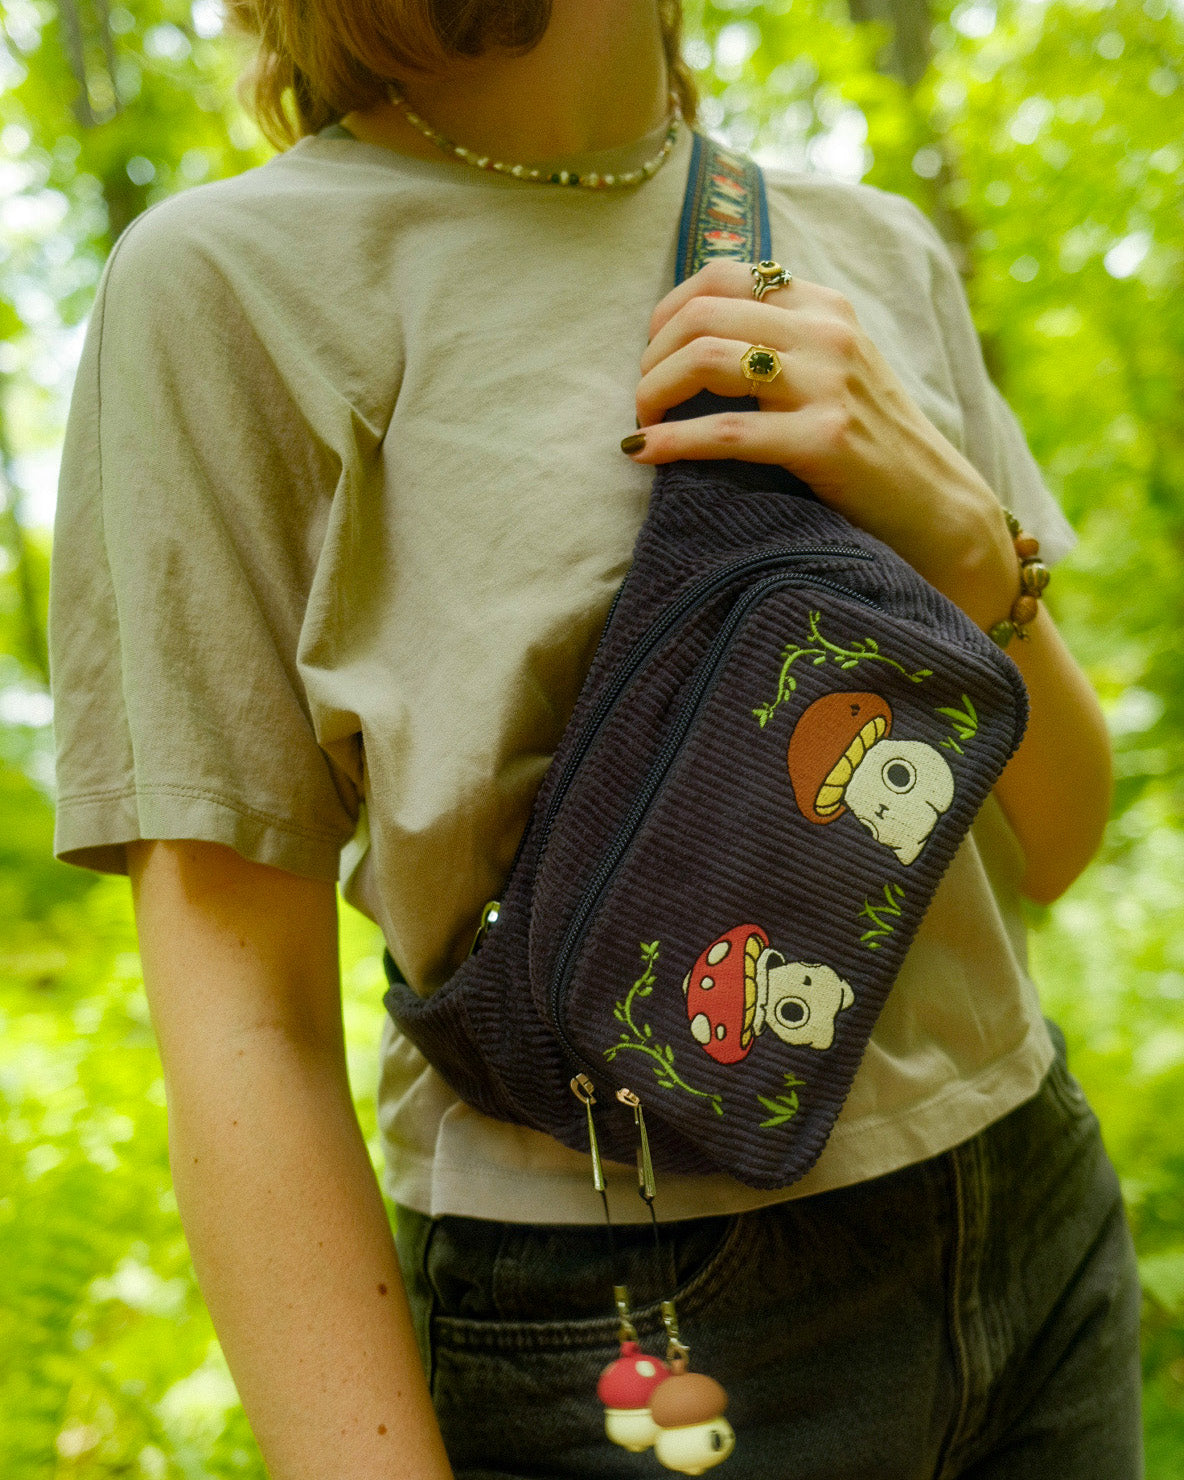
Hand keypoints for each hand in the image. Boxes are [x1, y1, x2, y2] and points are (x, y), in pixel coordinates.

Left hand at [626, 260, 1015, 624]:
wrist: (936, 506)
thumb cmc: (871, 446)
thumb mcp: (832, 372)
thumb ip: (780, 343)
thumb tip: (689, 337)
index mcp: (825, 307)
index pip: (722, 276)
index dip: (668, 313)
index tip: (653, 356)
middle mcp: (827, 334)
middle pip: (703, 314)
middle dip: (652, 357)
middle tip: (642, 399)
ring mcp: (828, 384)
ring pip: (706, 359)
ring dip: (653, 392)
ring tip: (643, 424)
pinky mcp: (824, 440)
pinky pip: (724, 431)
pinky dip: (670, 442)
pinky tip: (642, 454)